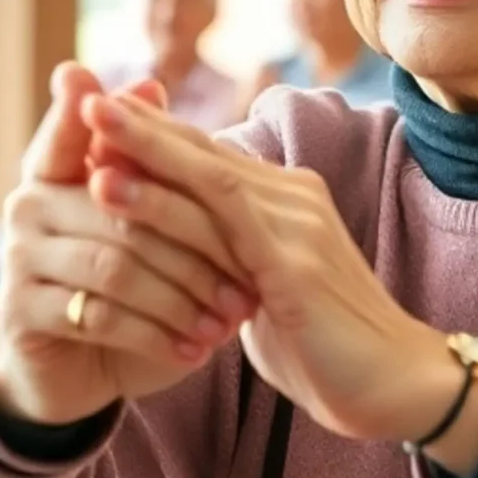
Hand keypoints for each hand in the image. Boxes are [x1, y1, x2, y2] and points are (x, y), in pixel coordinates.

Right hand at [0, 66, 253, 427]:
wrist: (75, 371)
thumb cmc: (122, 286)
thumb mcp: (138, 224)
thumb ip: (145, 161)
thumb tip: (151, 80)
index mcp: (51, 171)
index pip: (74, 133)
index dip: (92, 111)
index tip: (130, 85)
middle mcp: (25, 205)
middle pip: (124, 212)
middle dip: (196, 250)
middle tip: (249, 284)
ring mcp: (16, 258)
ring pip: (116, 267)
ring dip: (182, 299)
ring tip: (228, 324)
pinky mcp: (19, 311)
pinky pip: (100, 316)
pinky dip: (156, 335)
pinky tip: (193, 351)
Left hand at [84, 93, 464, 447]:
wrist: (397, 388)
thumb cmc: (327, 353)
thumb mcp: (264, 299)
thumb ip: (229, 268)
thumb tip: (184, 262)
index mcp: (286, 206)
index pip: (210, 159)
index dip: (154, 134)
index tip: (95, 113)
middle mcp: (293, 201)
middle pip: (205, 151)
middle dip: (141, 121)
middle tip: (79, 89)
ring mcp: (296, 227)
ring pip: (205, 175)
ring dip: (142, 146)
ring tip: (87, 118)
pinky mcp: (293, 264)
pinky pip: (216, 222)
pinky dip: (159, 199)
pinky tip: (112, 187)